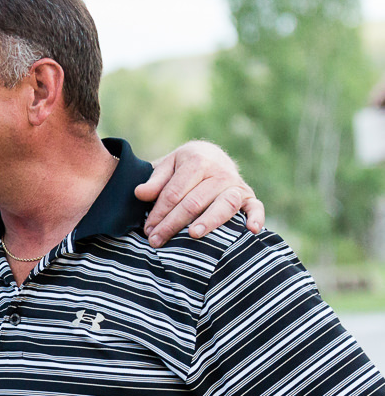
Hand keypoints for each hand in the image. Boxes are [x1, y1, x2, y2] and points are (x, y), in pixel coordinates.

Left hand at [135, 140, 264, 246]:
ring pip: (224, 205)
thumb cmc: (183, 166)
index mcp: (197, 160)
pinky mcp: (249, 195)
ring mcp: (236, 184)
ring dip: (209, 221)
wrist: (211, 154)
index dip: (159, 213)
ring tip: (193, 235)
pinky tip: (251, 230)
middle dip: (173, 224)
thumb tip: (140, 194)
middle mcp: (219, 172)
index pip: (174, 193)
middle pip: (194, 202)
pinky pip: (256, 207)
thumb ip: (155, 181)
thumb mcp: (167, 166)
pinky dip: (256, 217)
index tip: (147, 230)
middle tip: (157, 240)